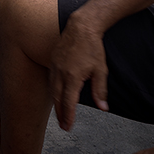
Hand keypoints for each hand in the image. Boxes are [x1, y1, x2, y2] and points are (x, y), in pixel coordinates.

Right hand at [48, 12, 108, 131]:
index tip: (68, 126)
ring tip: (60, 114)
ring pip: (52, 89)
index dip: (68, 116)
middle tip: (63, 126)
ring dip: (55, 103)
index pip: (69, 102)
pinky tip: (56, 95)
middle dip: (60, 113)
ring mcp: (54, 66)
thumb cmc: (93, 48)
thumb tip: (103, 108)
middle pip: (57, 98)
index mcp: (72, 77)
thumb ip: (100, 90)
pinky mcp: (52, 60)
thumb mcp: (101, 70)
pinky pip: (50, 79)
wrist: (81, 27)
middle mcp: (60, 73)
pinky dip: (53, 91)